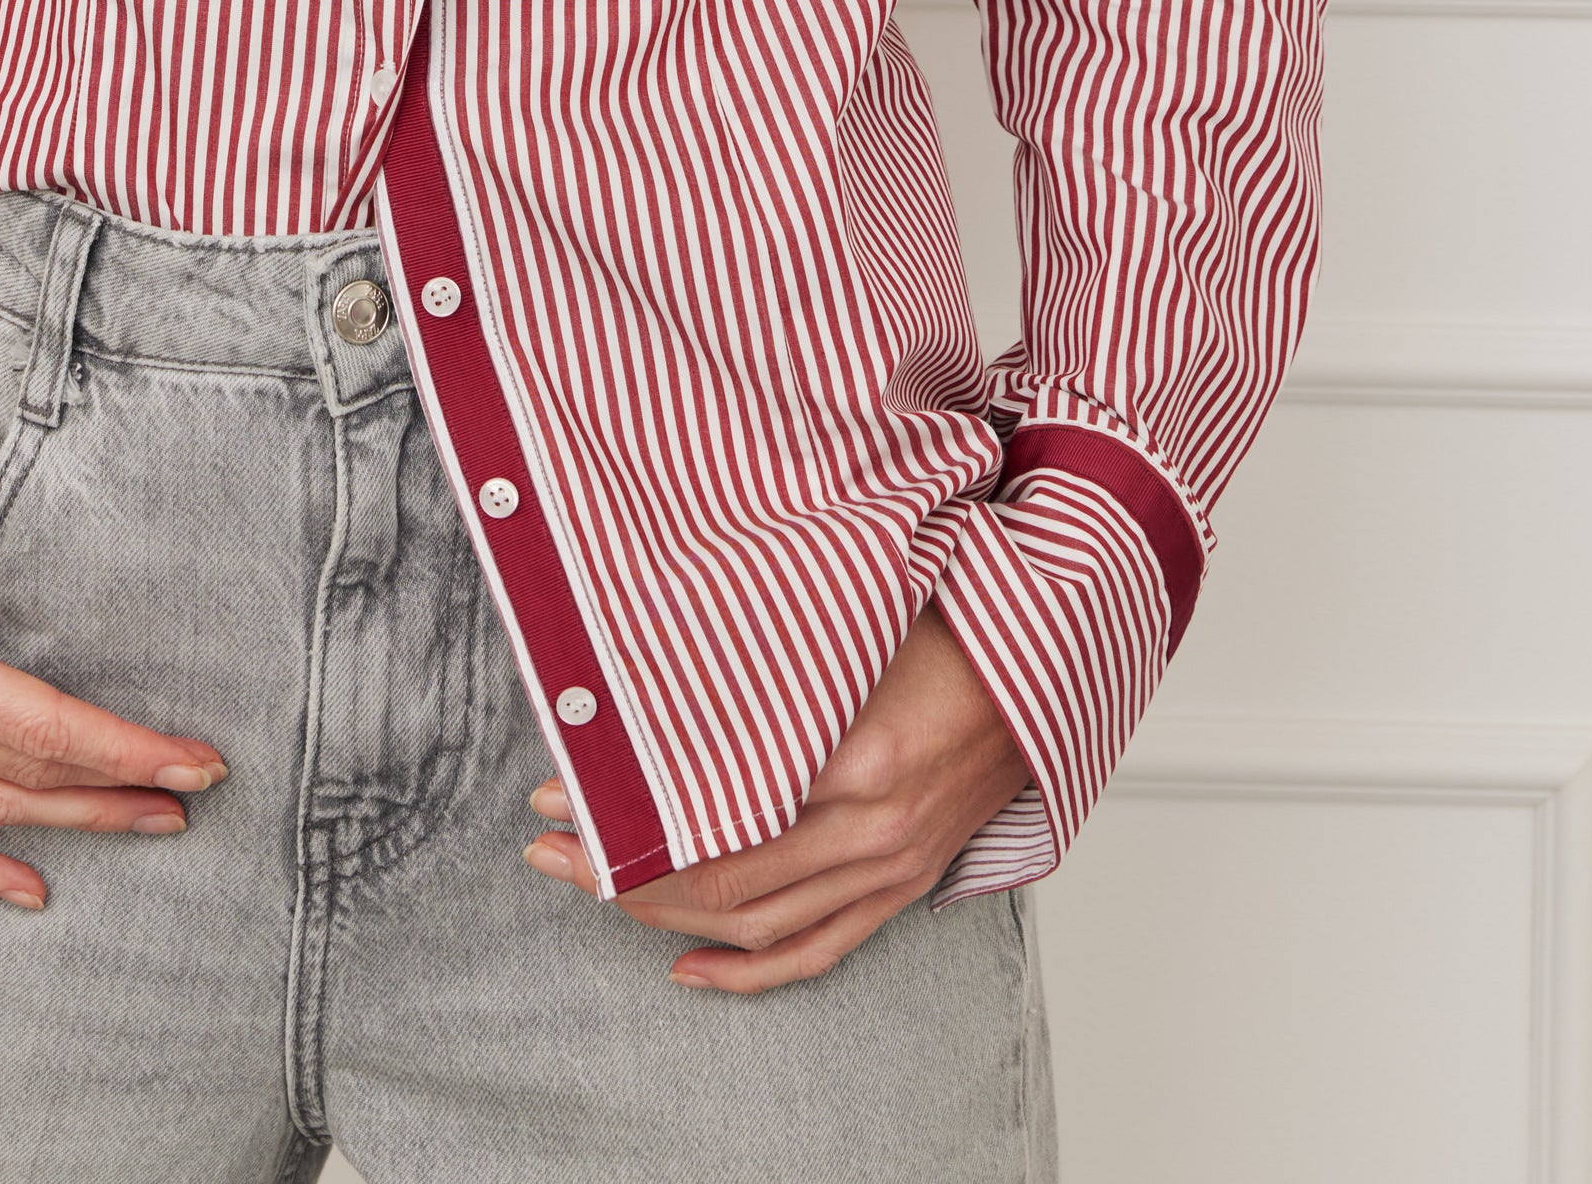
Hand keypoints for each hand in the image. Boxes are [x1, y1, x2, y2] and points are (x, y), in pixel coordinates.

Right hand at [0, 445, 226, 906]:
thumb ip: (10, 516)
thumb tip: (87, 528)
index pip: (42, 725)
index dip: (125, 749)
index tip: (196, 759)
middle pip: (25, 773)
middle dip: (118, 787)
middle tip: (192, 793)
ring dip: (71, 821)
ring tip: (147, 823)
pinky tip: (31, 888)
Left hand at [522, 607, 1028, 993]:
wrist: (1041, 660)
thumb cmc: (948, 620)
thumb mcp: (852, 626)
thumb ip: (763, 662)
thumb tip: (652, 673)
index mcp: (857, 758)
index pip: (713, 813)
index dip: (629, 814)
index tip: (562, 789)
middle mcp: (872, 830)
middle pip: (722, 878)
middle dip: (621, 869)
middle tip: (549, 843)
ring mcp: (889, 868)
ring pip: (758, 924)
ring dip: (665, 918)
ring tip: (590, 886)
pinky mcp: (902, 886)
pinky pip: (818, 949)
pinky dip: (749, 972)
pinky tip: (690, 968)